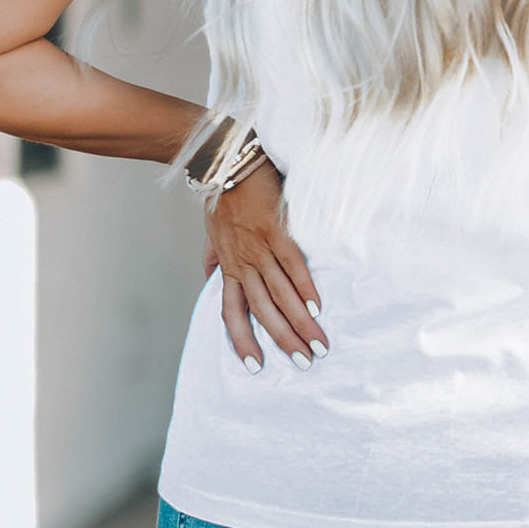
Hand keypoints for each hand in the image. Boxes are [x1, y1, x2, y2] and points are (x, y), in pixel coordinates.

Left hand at [202, 156, 328, 373]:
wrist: (225, 160)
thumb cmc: (222, 196)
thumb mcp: (210, 232)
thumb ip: (212, 258)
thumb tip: (210, 277)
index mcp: (228, 266)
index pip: (232, 313)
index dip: (242, 341)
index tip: (255, 367)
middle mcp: (242, 262)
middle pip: (263, 310)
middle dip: (283, 339)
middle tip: (304, 362)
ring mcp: (259, 247)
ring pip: (280, 293)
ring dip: (299, 322)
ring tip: (318, 343)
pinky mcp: (275, 228)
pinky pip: (292, 263)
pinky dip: (304, 286)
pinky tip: (317, 306)